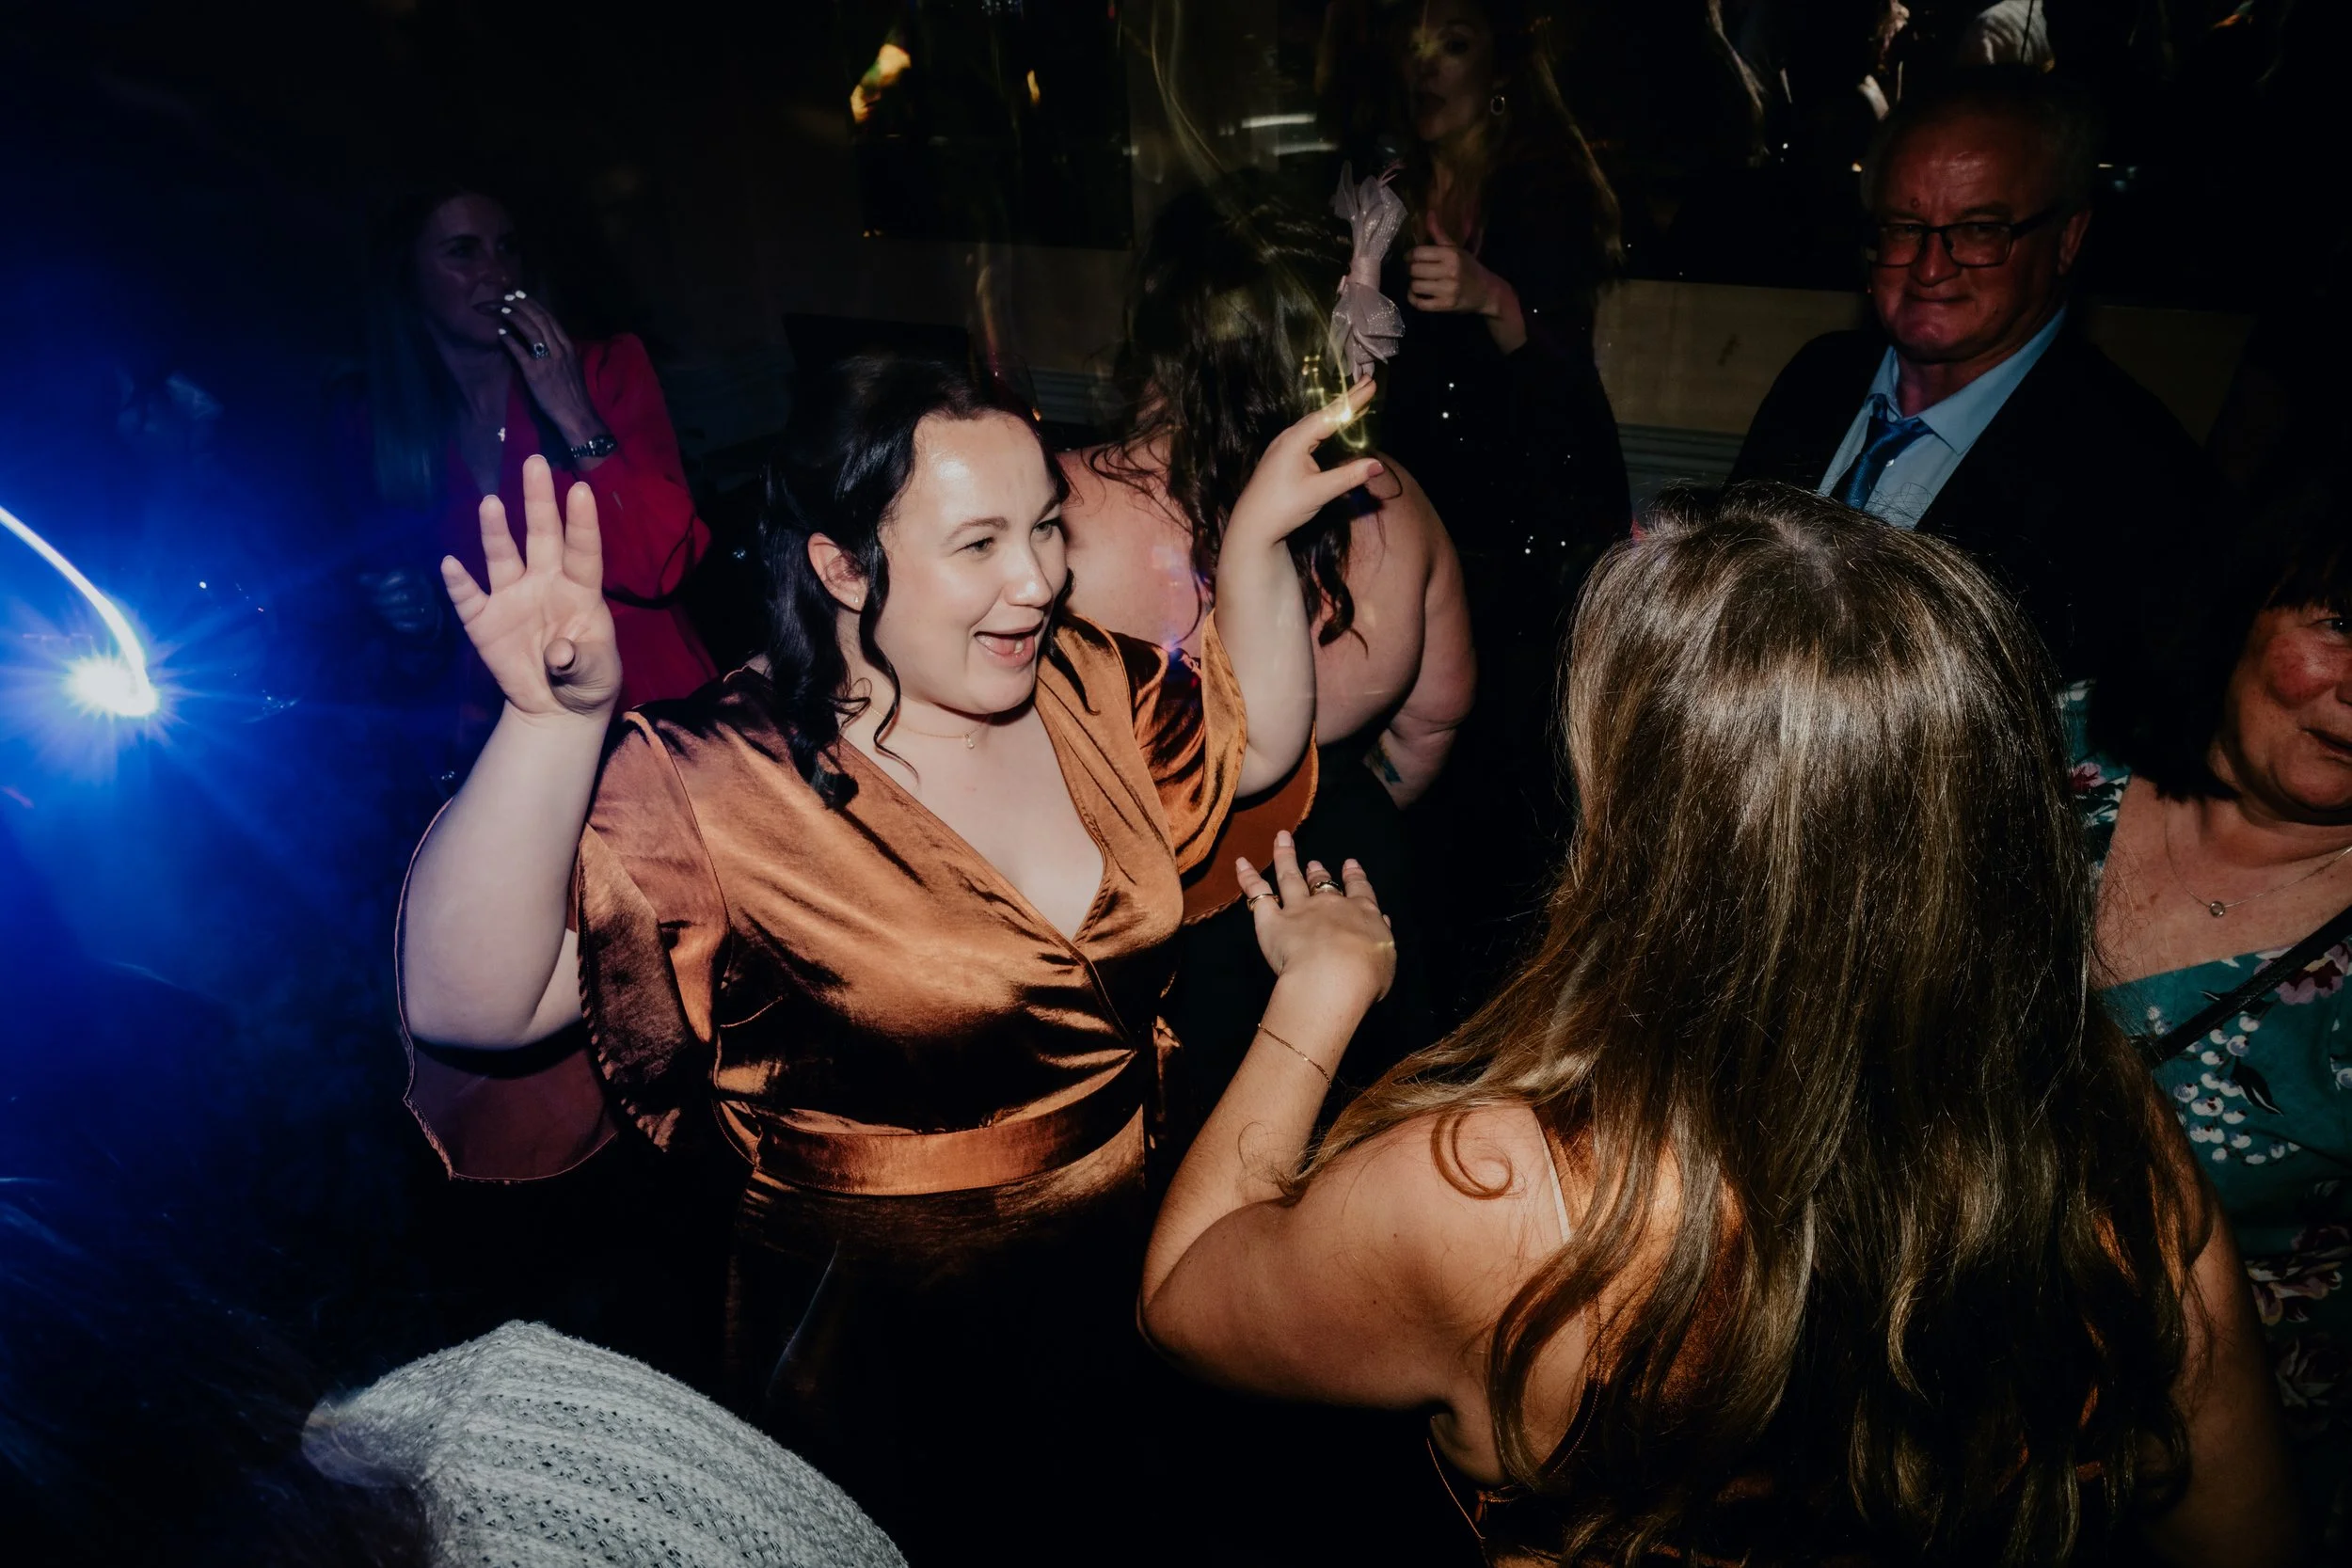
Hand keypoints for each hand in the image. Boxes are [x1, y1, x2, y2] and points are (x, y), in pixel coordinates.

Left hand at [358, 566, 445, 640]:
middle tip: (372, 603)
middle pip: (407, 595)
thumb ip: (376, 580)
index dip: (386, 582)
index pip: (404, 575)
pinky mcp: (428, 623)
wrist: (425, 610)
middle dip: (386, 600)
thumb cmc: (402, 591)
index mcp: (417, 575)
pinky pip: (414, 626)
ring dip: (390, 613)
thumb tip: (359, 579)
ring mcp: (429, 607)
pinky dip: (399, 624)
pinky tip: (389, 622)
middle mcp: (427, 589)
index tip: (375, 589)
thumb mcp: (391, 582)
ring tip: (379, 613)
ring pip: (411, 611)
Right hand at [441, 454, 621, 720]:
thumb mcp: (596, 676)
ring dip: (495, 531)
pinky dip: (459, 583)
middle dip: (538, 501)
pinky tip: (451, 564)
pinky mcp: (484, 620)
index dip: (582, 522)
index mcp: (579, 590)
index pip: (582, 551)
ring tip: (491, 502)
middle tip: (534, 462)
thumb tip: (560, 653)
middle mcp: (544, 583)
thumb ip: (581, 662)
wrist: (554, 709)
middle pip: (541, 536)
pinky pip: (469, 598)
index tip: (580, 488)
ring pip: (502, 556)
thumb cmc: (587, 681)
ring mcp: (511, 598)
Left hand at [497, 291, 606, 452]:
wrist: (576, 414)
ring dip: (516, 317)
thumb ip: (560, 352)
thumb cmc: (573, 393)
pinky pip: (520, 351)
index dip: (535, 306)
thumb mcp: (571, 366)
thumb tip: (545, 342)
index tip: (523, 296)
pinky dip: (510, 340)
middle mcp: (559, 349)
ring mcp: (547, 360)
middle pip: (540, 320)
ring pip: (531, 331)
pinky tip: (501, 333)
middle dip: (523, 305)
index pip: (550, 320)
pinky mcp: (535, 372)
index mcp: (568, 347)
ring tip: (504, 309)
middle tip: (509, 296)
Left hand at [1225, 378, 1384, 548]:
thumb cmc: (1281, 508)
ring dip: (1336, 412)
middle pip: (1323, 414)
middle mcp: (1288, 438)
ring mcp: (1283, 446)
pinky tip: (1333, 426)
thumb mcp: (1318, 492)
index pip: (1330, 415)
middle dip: (1346, 400)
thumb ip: (1348, 476)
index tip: (1370, 384)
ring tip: (1355, 399)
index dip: (1352, 400)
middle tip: (1367, 382)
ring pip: (1315, 423)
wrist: (1252, 526)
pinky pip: (1309, 434)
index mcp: (1295, 440)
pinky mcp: (1283, 456)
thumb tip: (1378, 465)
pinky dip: (1325, 426)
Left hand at [1237, 831, 1395, 1007]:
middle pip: (1322, 883)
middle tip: (1313, 863)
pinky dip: (1247, 877)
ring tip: (1281, 839)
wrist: (1334, 976)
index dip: (1354, 877)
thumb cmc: (1366, 975)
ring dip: (1285, 856)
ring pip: (1290, 877)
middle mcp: (1329, 905)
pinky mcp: (1271, 921)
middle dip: (1317, 872)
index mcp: (1362, 915)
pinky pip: (1258, 894)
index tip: (1350, 864)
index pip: (1359, 891)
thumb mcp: (1386, 957)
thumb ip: (1382, 937)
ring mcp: (1299, 909)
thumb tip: (1383, 920)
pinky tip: (1240, 863)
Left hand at [1406, 213, 1510, 318]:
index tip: (1410, 258)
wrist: (1487, 291)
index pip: (1418, 253)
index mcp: (1451, 255)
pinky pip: (1420, 303)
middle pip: (1414, 270)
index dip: (1410, 255)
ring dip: (1413, 285)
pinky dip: (1413, 299)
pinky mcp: (1446, 305)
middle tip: (1415, 270)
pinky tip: (1417, 294)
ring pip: (1415, 286)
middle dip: (1411, 270)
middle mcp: (1450, 271)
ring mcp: (1448, 290)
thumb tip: (1429, 213)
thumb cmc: (1469, 268)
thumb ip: (1439, 234)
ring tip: (1418, 282)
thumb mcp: (1456, 249)